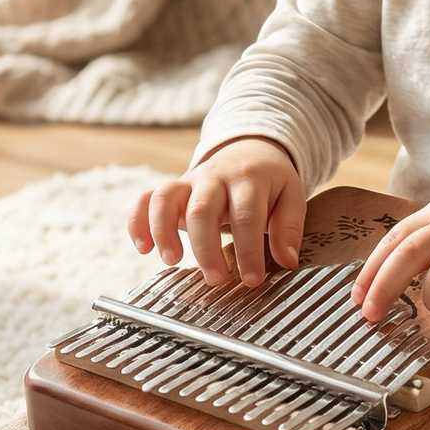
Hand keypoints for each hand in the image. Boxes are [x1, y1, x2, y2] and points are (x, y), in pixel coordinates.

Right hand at [128, 137, 304, 288]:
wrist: (250, 149)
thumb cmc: (270, 181)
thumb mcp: (291, 195)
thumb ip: (288, 227)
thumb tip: (286, 261)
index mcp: (249, 178)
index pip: (246, 215)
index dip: (248, 250)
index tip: (252, 280)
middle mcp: (215, 177)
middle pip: (202, 209)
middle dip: (206, 248)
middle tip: (216, 279)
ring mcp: (189, 181)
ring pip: (166, 198)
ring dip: (164, 231)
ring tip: (172, 262)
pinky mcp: (172, 189)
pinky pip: (145, 198)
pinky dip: (137, 221)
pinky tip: (143, 248)